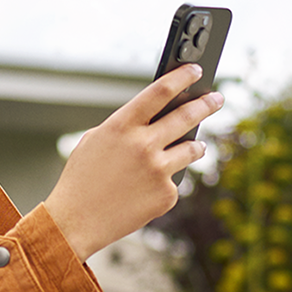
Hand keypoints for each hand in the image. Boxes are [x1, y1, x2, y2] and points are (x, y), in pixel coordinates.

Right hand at [41, 63, 223, 259]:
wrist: (75, 221)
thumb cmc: (82, 179)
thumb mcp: (95, 141)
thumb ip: (125, 127)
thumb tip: (157, 120)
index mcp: (121, 126)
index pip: (160, 92)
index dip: (181, 77)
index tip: (195, 70)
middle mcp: (143, 145)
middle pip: (187, 115)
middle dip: (206, 103)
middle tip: (217, 98)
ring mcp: (158, 170)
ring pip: (192, 149)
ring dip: (196, 145)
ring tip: (196, 145)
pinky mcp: (167, 194)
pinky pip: (175, 180)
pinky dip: (165, 182)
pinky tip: (147, 189)